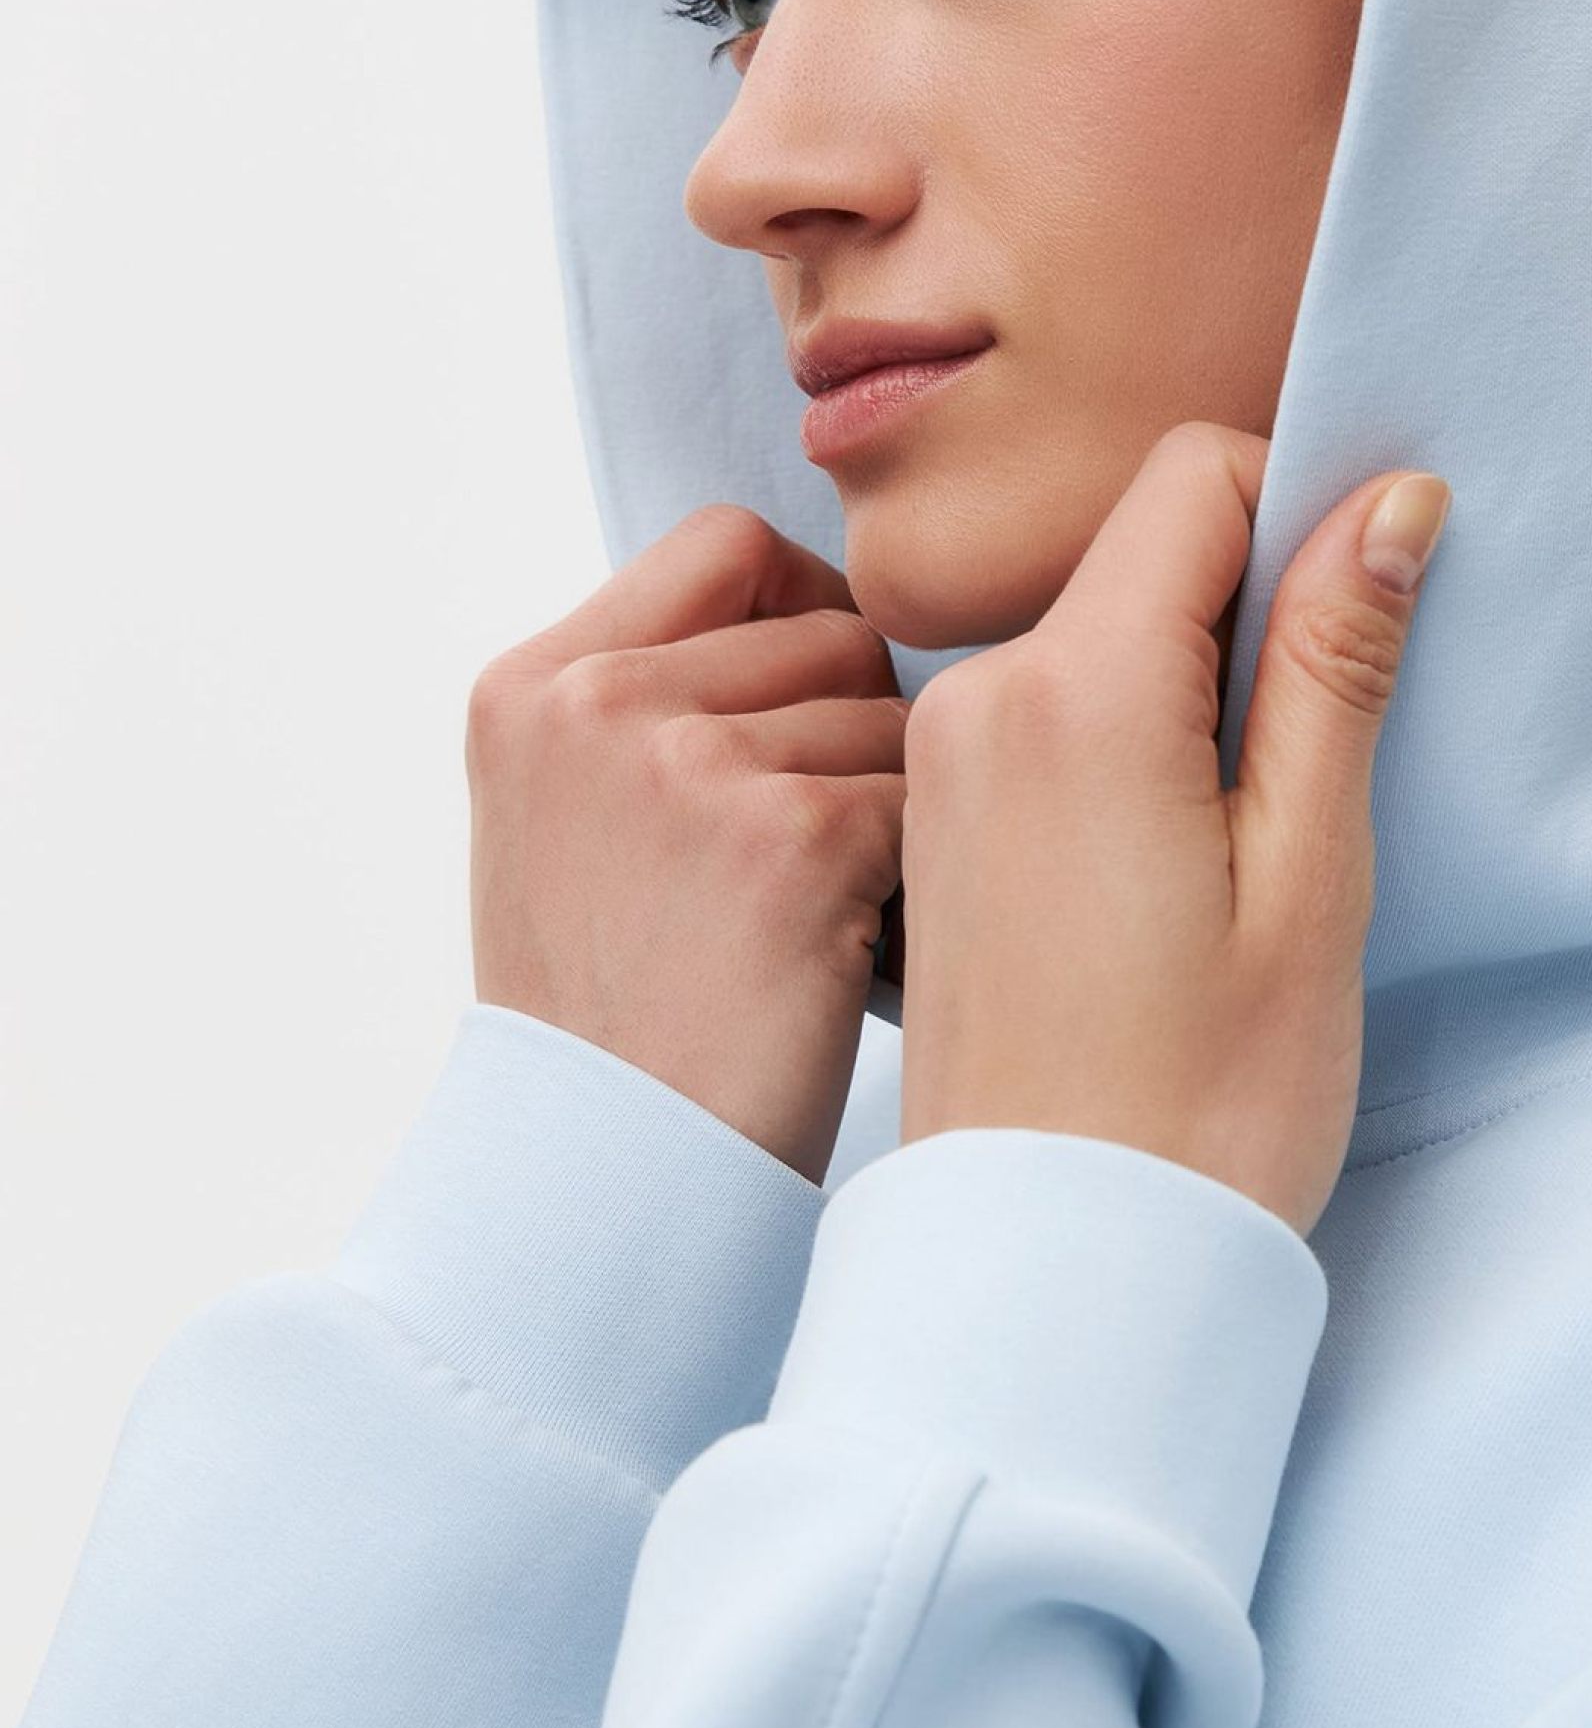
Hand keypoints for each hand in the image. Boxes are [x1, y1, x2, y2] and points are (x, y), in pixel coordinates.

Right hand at [466, 504, 909, 1183]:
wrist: (610, 1184)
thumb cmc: (619, 1018)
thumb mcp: (566, 827)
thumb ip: (649, 705)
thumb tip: (814, 613)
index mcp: (531, 686)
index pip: (727, 543)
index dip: (799, 613)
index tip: (803, 716)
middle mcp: (596, 704)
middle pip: (831, 629)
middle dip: (852, 732)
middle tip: (801, 860)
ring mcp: (689, 764)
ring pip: (891, 716)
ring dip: (886, 809)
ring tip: (811, 919)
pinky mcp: (793, 839)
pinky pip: (923, 800)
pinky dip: (913, 876)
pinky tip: (849, 954)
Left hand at [895, 422, 1449, 1238]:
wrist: (1052, 1266)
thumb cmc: (1202, 1099)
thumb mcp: (1311, 872)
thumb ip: (1335, 665)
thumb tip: (1389, 499)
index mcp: (1078, 692)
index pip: (1195, 477)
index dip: (1301, 516)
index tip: (1356, 633)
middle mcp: (978, 699)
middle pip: (1144, 550)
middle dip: (1249, 612)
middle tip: (1309, 773)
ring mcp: (942, 762)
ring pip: (1099, 630)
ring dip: (1191, 688)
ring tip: (1239, 847)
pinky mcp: (935, 822)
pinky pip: (1048, 712)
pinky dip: (1128, 742)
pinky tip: (1170, 875)